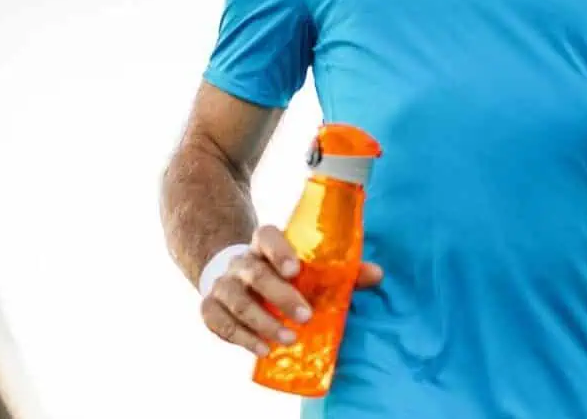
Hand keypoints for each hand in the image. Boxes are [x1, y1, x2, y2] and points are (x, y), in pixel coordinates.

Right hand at [199, 225, 383, 356]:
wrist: (237, 277)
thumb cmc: (283, 273)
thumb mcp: (309, 267)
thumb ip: (342, 271)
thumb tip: (376, 274)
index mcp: (264, 244)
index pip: (267, 236)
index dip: (279, 251)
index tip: (296, 270)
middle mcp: (241, 261)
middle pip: (254, 273)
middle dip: (280, 296)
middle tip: (305, 316)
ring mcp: (222, 284)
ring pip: (236, 301)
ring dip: (263, 322)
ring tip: (289, 340)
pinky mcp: (210, 308)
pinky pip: (219, 323)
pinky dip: (241, 338)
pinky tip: (262, 349)